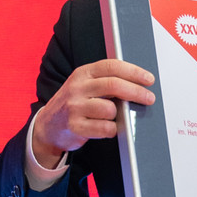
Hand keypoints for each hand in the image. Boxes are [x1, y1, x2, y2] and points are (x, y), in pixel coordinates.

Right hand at [32, 60, 154, 167]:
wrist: (48, 126)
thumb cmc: (74, 104)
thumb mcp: (85, 85)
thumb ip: (106, 81)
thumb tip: (138, 84)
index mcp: (83, 73)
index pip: (111, 66)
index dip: (133, 71)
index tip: (148, 79)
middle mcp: (77, 88)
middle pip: (114, 85)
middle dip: (136, 92)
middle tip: (149, 98)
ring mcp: (74, 107)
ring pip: (110, 109)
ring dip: (119, 115)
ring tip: (113, 117)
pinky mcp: (75, 127)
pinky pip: (105, 129)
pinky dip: (112, 130)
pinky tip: (107, 128)